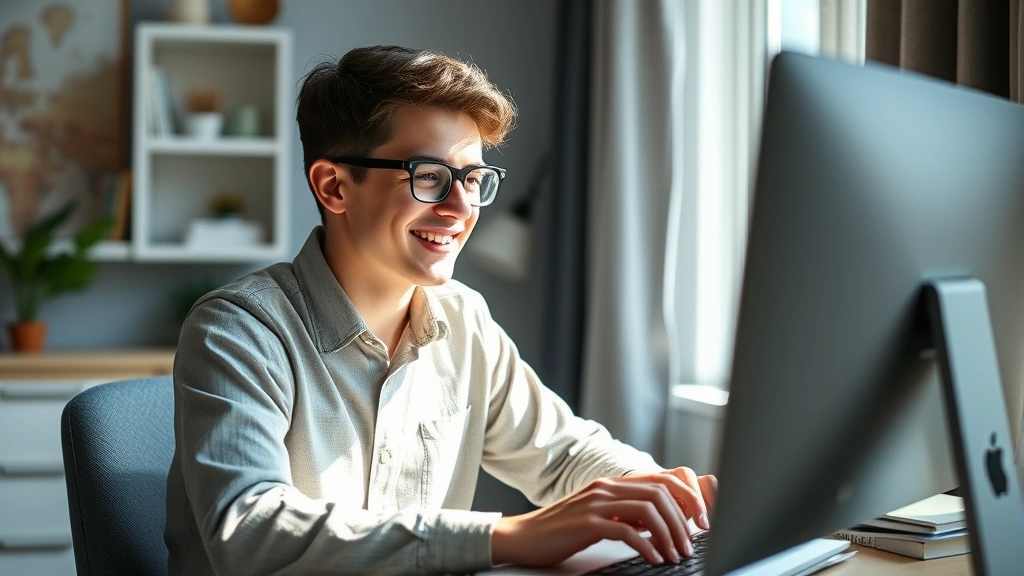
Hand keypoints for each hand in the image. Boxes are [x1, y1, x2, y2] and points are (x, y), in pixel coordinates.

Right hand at [490, 468, 717, 566]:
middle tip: (691, 543)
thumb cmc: (562, 530)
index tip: (700, 521)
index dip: (687, 498)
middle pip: (660, 493)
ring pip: (648, 510)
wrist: (524, 537)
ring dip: (669, 534)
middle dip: (683, 519)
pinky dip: (647, 546)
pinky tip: (654, 558)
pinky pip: (627, 531)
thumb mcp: (600, 516)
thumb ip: (626, 514)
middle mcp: (606, 487)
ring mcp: (596, 503)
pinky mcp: (587, 523)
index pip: (661, 479)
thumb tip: (660, 523)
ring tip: (675, 554)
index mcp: (612, 483)